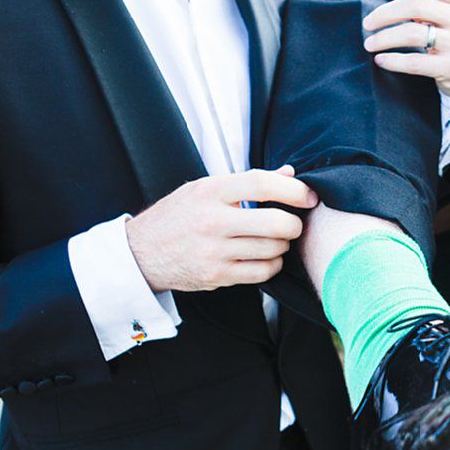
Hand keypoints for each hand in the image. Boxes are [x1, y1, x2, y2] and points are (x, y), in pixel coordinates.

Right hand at [126, 166, 317, 292]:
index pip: (263, 184)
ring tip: (275, 239)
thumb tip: (289, 174)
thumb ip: (248, 182)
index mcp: (211, 191)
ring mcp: (214, 251)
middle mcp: (212, 220)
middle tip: (292, 223)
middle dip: (293, 224)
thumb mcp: (204, 188)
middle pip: (275, 223)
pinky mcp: (216, 276)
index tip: (308, 196)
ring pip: (273, 249)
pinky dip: (272, 265)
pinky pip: (262, 272)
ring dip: (283, 245)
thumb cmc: (177, 215)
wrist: (142, 252)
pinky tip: (265, 257)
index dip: (293, 190)